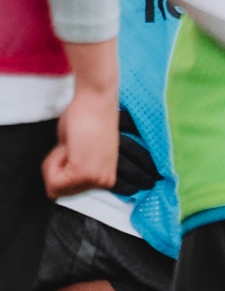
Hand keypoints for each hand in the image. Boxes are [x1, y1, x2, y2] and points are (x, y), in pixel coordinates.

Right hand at [41, 51, 120, 196]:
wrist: (95, 99)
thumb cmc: (86, 117)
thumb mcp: (78, 150)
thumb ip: (70, 169)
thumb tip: (54, 191)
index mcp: (105, 178)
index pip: (68, 189)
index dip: (61, 166)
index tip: (75, 146)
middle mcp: (104, 183)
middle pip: (61, 190)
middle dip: (57, 166)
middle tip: (71, 144)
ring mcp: (95, 180)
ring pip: (55, 186)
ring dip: (55, 162)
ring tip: (72, 143)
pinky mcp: (84, 173)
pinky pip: (53, 180)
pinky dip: (52, 160)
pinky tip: (68, 145)